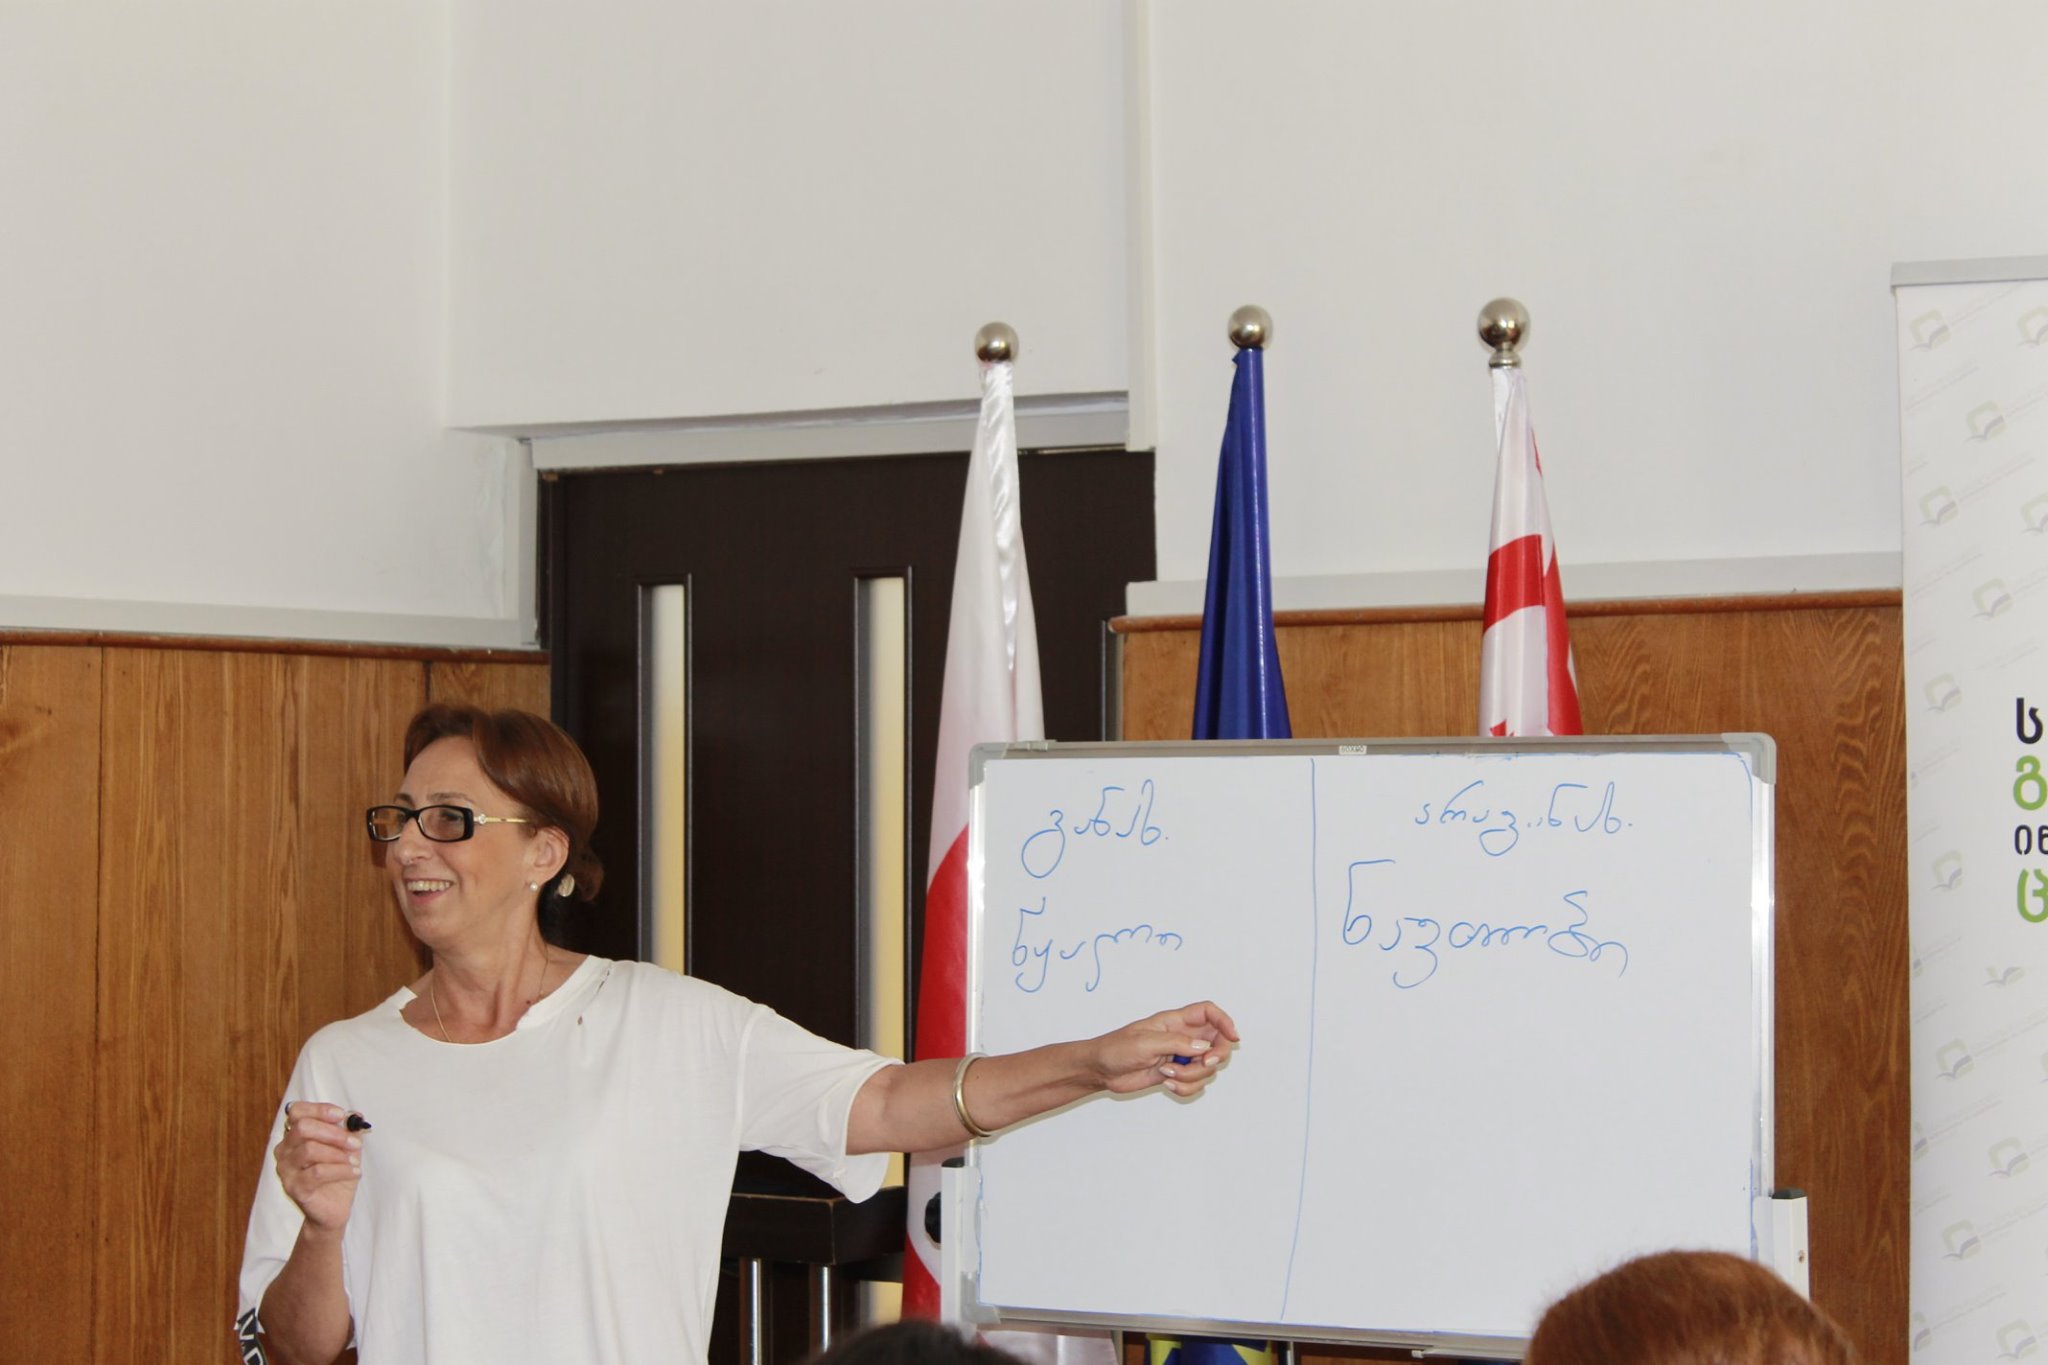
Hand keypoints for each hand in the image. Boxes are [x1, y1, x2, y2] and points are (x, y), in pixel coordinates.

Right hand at [274, 1102, 362, 1233]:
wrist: (334, 1207)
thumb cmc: (338, 1173)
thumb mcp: (347, 1147)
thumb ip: (349, 1130)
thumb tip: (356, 1115)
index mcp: (294, 1135)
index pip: (297, 1111)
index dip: (319, 1110)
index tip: (341, 1115)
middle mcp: (284, 1150)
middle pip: (303, 1128)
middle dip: (333, 1133)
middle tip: (355, 1143)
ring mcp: (286, 1170)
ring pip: (309, 1149)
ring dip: (338, 1153)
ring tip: (355, 1162)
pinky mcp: (294, 1188)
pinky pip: (317, 1172)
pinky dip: (340, 1170)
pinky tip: (355, 1172)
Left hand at [1092, 1001, 1238, 1096]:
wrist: (1101, 1070)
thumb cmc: (1117, 1048)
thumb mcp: (1146, 1042)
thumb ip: (1177, 1043)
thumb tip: (1205, 1046)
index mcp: (1175, 1021)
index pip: (1208, 1012)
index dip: (1224, 1021)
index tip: (1233, 1038)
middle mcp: (1182, 1037)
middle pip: (1217, 1042)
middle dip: (1215, 1056)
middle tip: (1203, 1063)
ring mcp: (1180, 1056)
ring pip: (1206, 1067)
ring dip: (1193, 1076)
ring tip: (1168, 1074)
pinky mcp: (1176, 1074)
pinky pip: (1195, 1083)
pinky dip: (1185, 1087)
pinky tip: (1167, 1083)